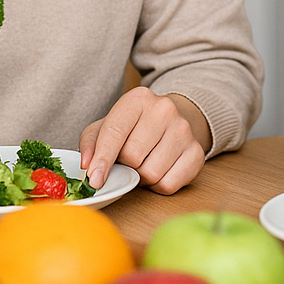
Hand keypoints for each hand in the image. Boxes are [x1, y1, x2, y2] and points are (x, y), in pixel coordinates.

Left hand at [79, 88, 208, 194]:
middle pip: (132, 156)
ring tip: (144, 163)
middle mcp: (164, 110)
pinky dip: (159, 185)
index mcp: (138, 98)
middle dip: (125, 165)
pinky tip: (160, 169)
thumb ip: (91, 142)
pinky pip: (169, 184)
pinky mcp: (196, 152)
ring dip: (142, 177)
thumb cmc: (134, 127)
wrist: (171, 121)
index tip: (94, 180)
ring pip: (151, 173)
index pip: (115, 131)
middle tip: (129, 159)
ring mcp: (184, 130)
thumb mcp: (107, 125)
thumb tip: (88, 164)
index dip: (102, 159)